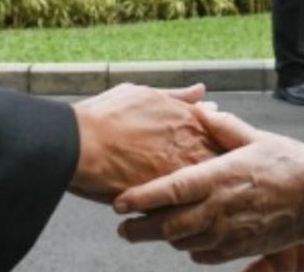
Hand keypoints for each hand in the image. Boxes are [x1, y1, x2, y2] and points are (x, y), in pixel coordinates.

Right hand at [70, 83, 218, 201]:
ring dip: (205, 192)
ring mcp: (180, 174)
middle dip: (221, 170)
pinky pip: (186, 208)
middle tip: (214, 178)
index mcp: (189, 120)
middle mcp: (191, 146)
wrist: (78, 145)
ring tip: (195, 197)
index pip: (225, 135)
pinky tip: (178, 212)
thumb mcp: (144, 94)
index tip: (218, 152)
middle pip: (223, 164)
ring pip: (208, 188)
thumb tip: (204, 91)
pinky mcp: (165, 198)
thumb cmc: (105, 116)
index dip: (224, 146)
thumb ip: (178, 96)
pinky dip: (185, 210)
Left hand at [114, 107, 303, 263]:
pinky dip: (191, 250)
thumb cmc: (291, 164)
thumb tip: (199, 110)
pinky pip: (206, 256)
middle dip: (140, 229)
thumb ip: (224, 128)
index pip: (171, 190)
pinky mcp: (242, 248)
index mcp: (220, 176)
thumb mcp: (257, 138)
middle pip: (169, 225)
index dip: (141, 198)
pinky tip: (186, 240)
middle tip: (123, 227)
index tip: (118, 202)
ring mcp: (231, 232)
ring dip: (164, 239)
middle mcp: (221, 208)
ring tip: (149, 231)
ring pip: (184, 242)